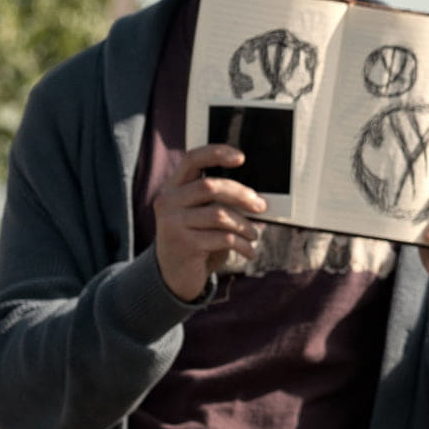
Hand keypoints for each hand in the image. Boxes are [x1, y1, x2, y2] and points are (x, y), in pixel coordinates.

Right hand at [151, 144, 266, 301]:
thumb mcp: (201, 216)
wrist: (173, 275)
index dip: (216, 153)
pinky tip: (249, 251)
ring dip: (245, 225)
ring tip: (254, 235)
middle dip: (241, 194)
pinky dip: (242, 244)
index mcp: (172, 187)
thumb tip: (256, 197)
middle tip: (261, 206)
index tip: (241, 158)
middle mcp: (167, 202)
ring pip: (220, 214)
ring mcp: (172, 223)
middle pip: (210, 186)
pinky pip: (223, 238)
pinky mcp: (183, 244)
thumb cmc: (195, 239)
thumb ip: (218, 201)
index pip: (192, 159)